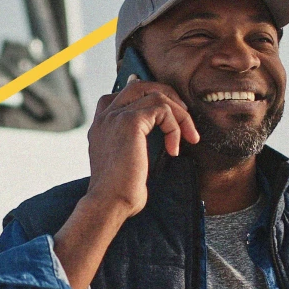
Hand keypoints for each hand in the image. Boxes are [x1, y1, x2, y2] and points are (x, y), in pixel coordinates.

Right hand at [85, 76, 198, 218]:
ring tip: (188, 136)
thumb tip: (156, 134)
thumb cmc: (119, 191)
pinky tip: (174, 150)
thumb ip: (134, 143)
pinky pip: (162, 110)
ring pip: (156, 95)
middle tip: (184, 115)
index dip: (145, 95)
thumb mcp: (124, 162)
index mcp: (100, 125)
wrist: (109, 202)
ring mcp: (116, 116)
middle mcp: (105, 116)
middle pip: (139, 86)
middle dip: (167, 95)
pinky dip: (175, 127)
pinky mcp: (130, 121)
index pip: (120, 94)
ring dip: (179, 114)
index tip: (167, 107)